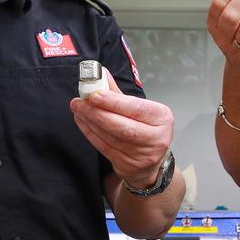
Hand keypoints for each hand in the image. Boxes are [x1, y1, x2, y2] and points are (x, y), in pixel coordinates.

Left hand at [69, 71, 172, 186]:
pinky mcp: (127, 165)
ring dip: (90, 122)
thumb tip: (101, 74)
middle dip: (97, 113)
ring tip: (78, 109)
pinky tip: (82, 121)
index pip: (136, 108)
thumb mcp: (140, 108)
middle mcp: (156, 138)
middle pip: (123, 126)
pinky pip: (104, 147)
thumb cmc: (146, 128)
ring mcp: (142, 155)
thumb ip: (119, 93)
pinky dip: (90, 133)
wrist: (152, 161)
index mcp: (162, 118)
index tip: (94, 95)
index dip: (114, 102)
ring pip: (111, 137)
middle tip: (80, 102)